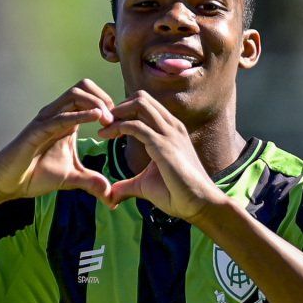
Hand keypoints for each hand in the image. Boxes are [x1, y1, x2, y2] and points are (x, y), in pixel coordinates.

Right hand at [0, 81, 115, 200]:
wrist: (9, 182)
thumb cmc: (35, 175)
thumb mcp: (72, 179)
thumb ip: (92, 182)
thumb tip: (112, 197)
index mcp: (66, 120)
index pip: (90, 97)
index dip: (108, 105)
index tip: (120, 125)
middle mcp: (57, 114)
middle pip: (84, 86)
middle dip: (104, 98)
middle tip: (116, 119)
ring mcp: (47, 119)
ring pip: (74, 94)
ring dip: (96, 103)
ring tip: (109, 120)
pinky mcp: (38, 130)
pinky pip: (62, 116)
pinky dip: (81, 115)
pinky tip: (98, 119)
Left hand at [96, 92, 223, 220]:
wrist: (199, 203)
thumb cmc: (177, 194)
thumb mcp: (146, 185)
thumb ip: (128, 185)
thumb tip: (112, 194)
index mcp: (171, 130)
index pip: (145, 106)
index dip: (124, 112)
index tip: (108, 127)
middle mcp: (171, 126)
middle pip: (141, 98)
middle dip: (118, 107)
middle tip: (103, 124)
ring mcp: (169, 133)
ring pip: (139, 104)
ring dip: (117, 113)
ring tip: (103, 129)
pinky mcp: (163, 145)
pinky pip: (136, 126)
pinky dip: (118, 127)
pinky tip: (106, 136)